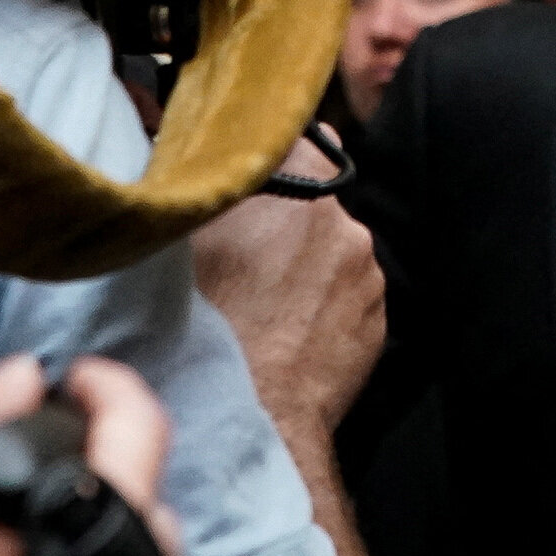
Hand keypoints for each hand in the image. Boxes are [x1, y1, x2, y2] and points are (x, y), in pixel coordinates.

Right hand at [189, 129, 384, 442]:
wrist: (256, 416)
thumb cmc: (206, 330)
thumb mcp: (180, 244)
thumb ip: (197, 187)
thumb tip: (178, 142)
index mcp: (300, 191)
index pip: (295, 140)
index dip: (268, 150)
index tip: (250, 164)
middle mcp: (344, 224)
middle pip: (311, 201)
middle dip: (280, 218)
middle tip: (239, 253)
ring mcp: (366, 272)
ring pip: (329, 250)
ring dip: (301, 263)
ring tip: (259, 302)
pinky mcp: (376, 315)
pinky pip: (345, 292)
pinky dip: (319, 301)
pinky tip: (284, 326)